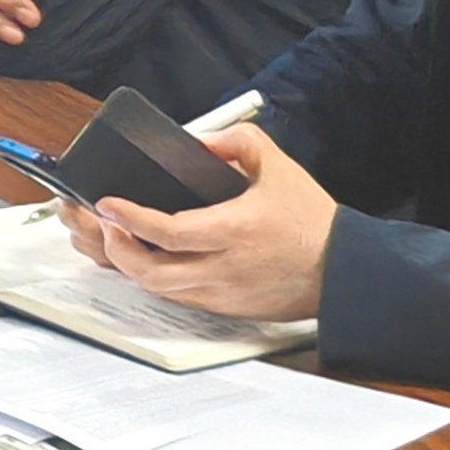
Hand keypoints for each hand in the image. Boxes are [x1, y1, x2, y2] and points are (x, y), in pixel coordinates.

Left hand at [62, 127, 335, 322]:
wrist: (345, 270)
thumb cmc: (312, 220)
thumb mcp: (277, 164)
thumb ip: (235, 141)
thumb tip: (197, 141)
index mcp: (236, 230)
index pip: (169, 231)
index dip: (131, 219)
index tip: (107, 204)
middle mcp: (226, 268)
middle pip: (152, 272)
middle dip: (115, 248)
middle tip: (103, 224)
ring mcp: (225, 294)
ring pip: (160, 290)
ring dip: (130, 267)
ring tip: (115, 239)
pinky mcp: (229, 309)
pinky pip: (180, 299)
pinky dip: (156, 281)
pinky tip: (145, 261)